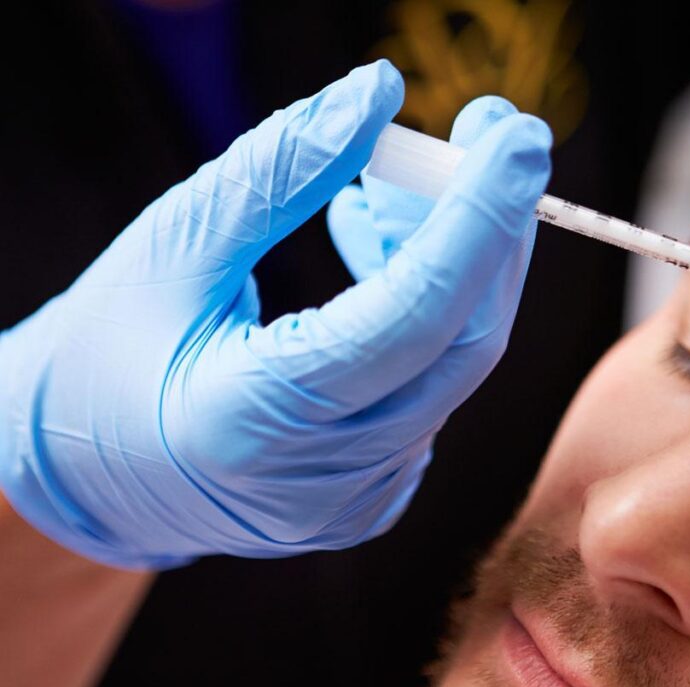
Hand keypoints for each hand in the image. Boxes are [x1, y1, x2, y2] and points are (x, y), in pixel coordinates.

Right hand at [0, 61, 551, 567]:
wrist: (87, 474)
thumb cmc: (106, 350)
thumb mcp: (175, 243)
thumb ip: (280, 169)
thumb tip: (377, 95)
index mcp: (253, 420)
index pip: (411, 316)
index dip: (477, 220)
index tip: (517, 139)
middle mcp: (320, 480)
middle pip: (461, 343)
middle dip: (491, 229)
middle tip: (491, 138)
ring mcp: (352, 501)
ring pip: (452, 365)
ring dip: (450, 266)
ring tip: (384, 203)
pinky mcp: (370, 501)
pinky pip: (430, 392)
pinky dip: (427, 316)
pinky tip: (379, 268)